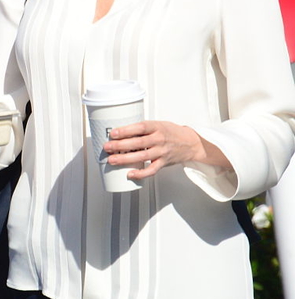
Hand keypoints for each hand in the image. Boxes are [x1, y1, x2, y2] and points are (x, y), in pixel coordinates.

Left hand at [102, 120, 230, 179]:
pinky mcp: (164, 163)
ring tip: (112, 160)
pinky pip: (151, 170)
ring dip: (125, 159)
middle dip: (120, 145)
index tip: (113, 133)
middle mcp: (159, 139)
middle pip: (138, 142)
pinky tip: (130, 174)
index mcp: (157, 127)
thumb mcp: (158, 124)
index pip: (140, 127)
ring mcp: (162, 152)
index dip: (126, 130)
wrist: (191, 143)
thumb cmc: (171, 132)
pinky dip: (141, 173)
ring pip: (142, 156)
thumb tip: (120, 132)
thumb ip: (142, 128)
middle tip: (107, 147)